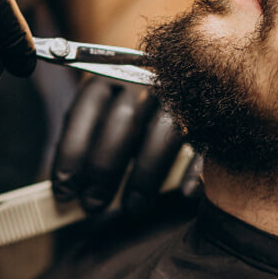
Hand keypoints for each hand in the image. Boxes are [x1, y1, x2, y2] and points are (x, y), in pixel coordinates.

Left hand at [52, 76, 195, 214]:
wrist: (199, 71)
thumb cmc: (135, 109)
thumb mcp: (107, 109)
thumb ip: (88, 137)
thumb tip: (64, 187)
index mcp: (115, 72)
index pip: (88, 104)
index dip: (71, 149)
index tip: (63, 189)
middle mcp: (148, 77)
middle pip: (124, 119)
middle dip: (104, 167)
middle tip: (92, 205)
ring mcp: (184, 93)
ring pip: (165, 132)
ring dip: (145, 175)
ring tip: (132, 207)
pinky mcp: (214, 113)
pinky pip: (206, 142)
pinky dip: (196, 169)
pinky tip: (184, 193)